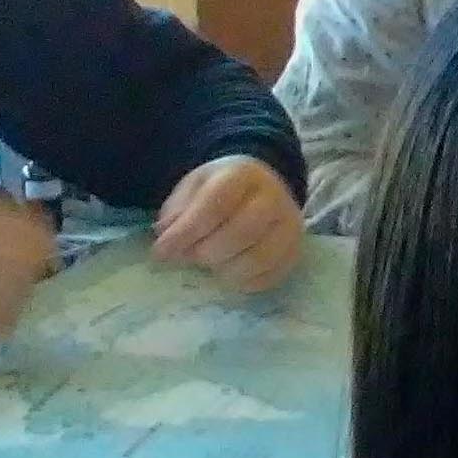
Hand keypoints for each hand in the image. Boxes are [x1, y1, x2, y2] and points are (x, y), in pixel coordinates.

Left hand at [154, 155, 303, 292]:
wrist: (261, 187)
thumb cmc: (220, 190)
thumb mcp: (193, 187)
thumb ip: (177, 211)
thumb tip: (167, 238)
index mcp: (243, 175)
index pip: (215, 206)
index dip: (186, 232)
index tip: (161, 252)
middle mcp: (274, 198)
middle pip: (241, 233)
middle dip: (206, 252)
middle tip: (189, 257)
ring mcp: (290, 227)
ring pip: (258, 259)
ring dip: (225, 270)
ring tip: (210, 265)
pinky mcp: (296, 252)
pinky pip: (270, 277)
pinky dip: (244, 282)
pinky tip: (229, 272)